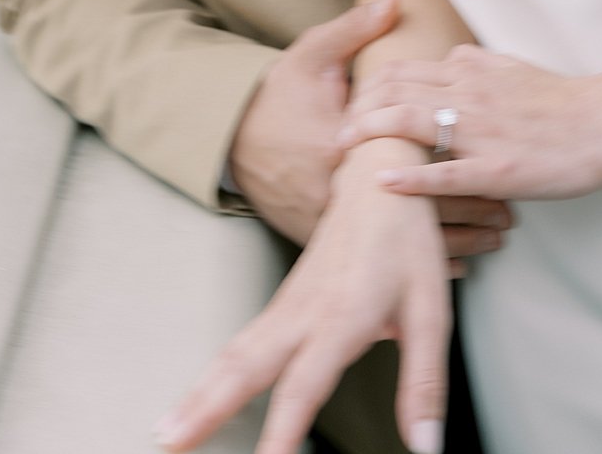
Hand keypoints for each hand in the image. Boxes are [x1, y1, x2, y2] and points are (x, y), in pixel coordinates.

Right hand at [158, 155, 449, 453]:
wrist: (377, 174)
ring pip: (234, 352)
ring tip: (169, 429)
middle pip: (246, 366)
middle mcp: (305, 311)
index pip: (304, 386)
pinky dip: (213, 371)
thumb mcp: (432, 311)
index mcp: (342, 316)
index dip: (282, 431)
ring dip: (198, 391)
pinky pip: (241, 340)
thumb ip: (424, 383)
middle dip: (205, 408)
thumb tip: (425, 443)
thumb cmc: (405, 239)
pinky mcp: (283, 300)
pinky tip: (202, 393)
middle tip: (170, 442)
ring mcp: (287, 303)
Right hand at [229, 2, 514, 256]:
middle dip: (466, 214)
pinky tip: (453, 263)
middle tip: (510, 217)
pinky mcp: (323, 240)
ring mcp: (329, 221)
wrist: (231, 137)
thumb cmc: (277, 94)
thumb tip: (392, 2)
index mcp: (342, 145)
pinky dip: (416, 260)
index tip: (498, 170)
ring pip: (401, 243)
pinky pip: (379, 256)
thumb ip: (354, 31)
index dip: (456, 169)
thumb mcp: (312, 56)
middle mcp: (338, 192)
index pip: (411, 163)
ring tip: (494, 241)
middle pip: (415, 212)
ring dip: (452, 244)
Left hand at [339, 45, 601, 201]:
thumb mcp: (510, 66)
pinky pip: (445, 173)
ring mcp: (481, 132)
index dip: (368, 86)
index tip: (348, 104)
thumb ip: (474, 63)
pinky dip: (410, 177)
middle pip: (395, 90)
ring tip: (342, 150)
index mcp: (469, 69)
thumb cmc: (560, 99)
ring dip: (371, 134)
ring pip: (411, 122)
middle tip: (333, 131)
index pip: (402, 69)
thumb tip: (447, 58)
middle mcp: (468, 93)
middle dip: (358, 108)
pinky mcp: (498, 170)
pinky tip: (383, 183)